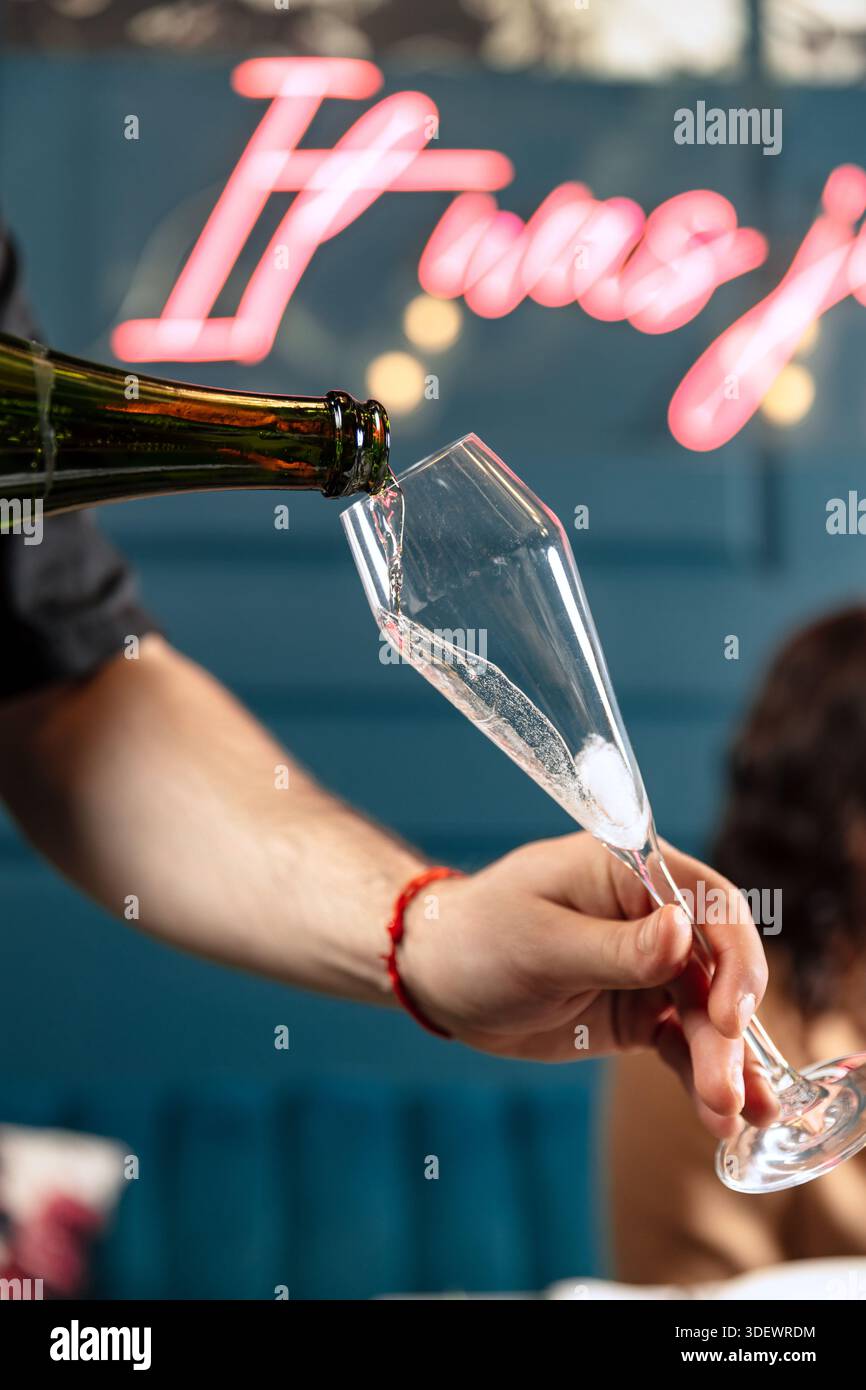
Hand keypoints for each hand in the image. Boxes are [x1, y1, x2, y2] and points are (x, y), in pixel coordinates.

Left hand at [399, 832, 777, 1138]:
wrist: (439, 977)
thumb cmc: (479, 937)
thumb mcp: (543, 944)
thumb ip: (616, 947)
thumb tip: (684, 930)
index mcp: (629, 872)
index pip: (708, 904)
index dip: (733, 958)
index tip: (729, 1017)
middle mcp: (651, 915)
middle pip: (714, 969)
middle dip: (727, 1033)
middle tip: (729, 1089)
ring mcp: (648, 967)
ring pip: (705, 1014)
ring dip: (727, 1064)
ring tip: (741, 1117)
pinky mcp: (638, 1011)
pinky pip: (682, 1042)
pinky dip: (701, 1075)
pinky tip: (722, 1115)